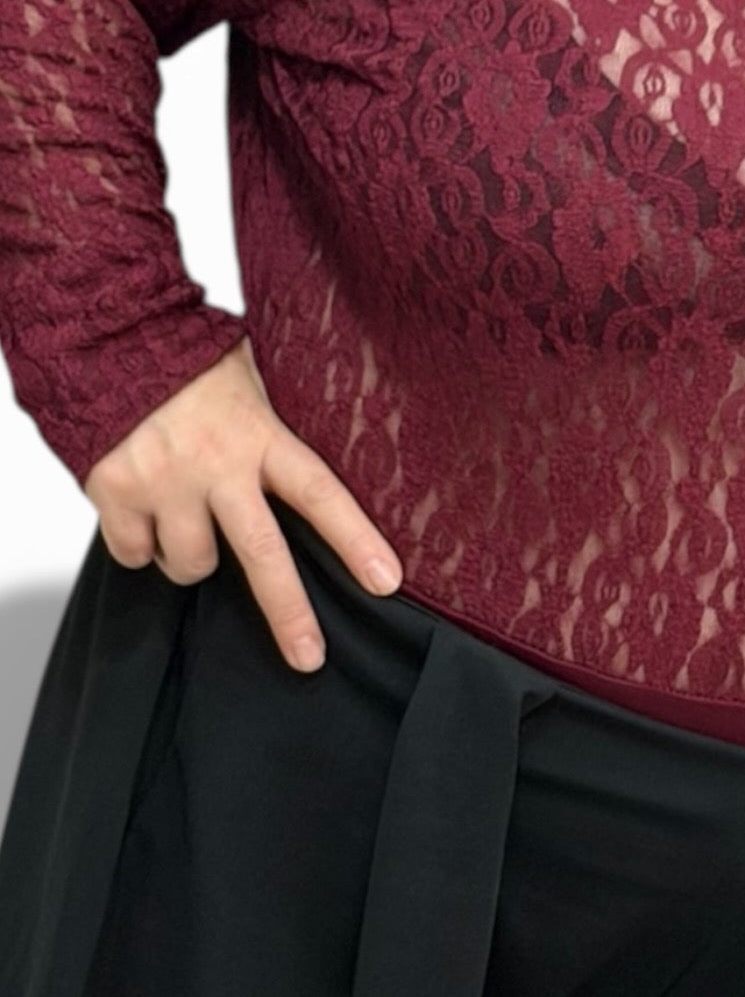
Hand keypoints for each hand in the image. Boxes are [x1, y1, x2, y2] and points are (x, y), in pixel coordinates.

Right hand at [83, 335, 404, 673]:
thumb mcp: (248, 378)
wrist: (103, 338)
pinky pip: (134, 555)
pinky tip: (141, 509)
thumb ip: (274, 424)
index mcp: (258, 434)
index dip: (355, 539)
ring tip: (186, 514)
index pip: (319, 492)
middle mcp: (215, 465)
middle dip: (289, 612)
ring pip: (191, 565)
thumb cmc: (184, 357)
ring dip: (192, 556)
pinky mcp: (113, 494)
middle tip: (309, 658)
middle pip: (262, 553)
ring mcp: (163, 483)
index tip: (388, 581)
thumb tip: (315, 457)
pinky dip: (138, 544)